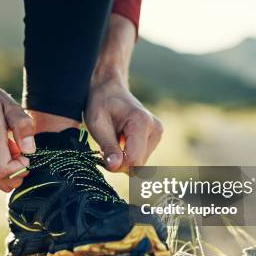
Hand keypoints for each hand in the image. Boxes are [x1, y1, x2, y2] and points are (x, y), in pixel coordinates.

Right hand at [0, 70, 36, 190]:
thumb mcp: (10, 105)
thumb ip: (22, 125)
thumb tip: (30, 150)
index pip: (4, 170)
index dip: (21, 167)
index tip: (25, 153)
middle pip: (5, 182)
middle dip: (19, 171)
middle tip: (19, 150)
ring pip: (1, 183)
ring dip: (12, 171)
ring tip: (10, 148)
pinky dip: (3, 169)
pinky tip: (2, 151)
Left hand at [84, 14, 161, 171]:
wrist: (109, 88)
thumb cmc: (100, 103)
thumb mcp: (98, 125)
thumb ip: (108, 147)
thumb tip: (115, 167)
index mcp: (142, 122)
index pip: (134, 160)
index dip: (117, 165)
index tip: (103, 156)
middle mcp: (155, 128)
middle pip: (139, 165)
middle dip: (120, 163)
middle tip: (106, 148)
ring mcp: (157, 133)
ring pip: (141, 164)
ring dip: (124, 159)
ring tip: (113, 141)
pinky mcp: (155, 137)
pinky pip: (141, 158)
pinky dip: (128, 156)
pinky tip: (120, 142)